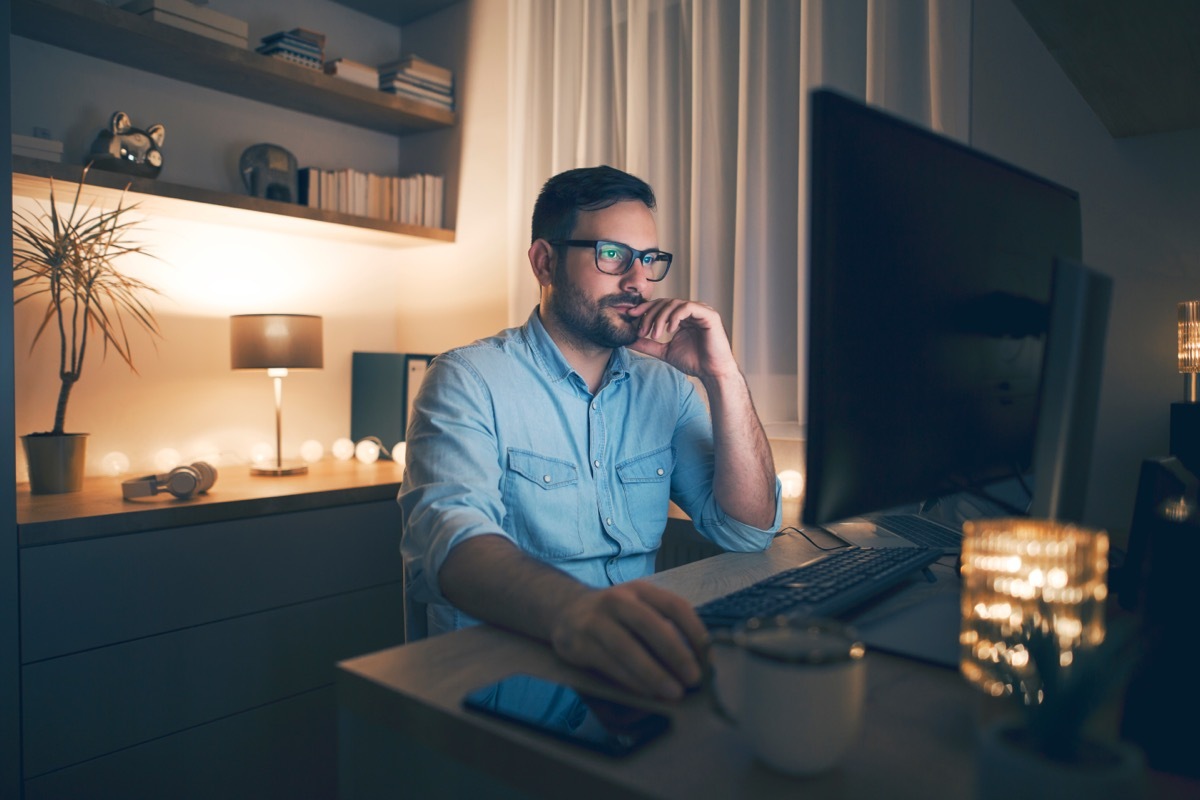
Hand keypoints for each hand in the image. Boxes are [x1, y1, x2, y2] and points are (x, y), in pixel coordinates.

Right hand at [549, 580, 709, 700]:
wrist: (564, 610)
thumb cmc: (614, 615)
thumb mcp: (638, 608)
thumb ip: (663, 626)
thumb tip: (698, 660)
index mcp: (640, 590)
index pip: (674, 606)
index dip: (695, 632)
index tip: (709, 658)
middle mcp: (617, 600)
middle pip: (651, 625)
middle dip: (676, 654)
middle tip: (694, 679)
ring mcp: (595, 620)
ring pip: (628, 648)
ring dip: (654, 673)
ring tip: (674, 692)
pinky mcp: (579, 643)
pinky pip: (609, 664)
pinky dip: (631, 680)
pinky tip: (648, 692)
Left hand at [626, 299, 738, 379]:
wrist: (712, 372)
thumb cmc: (693, 362)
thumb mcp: (664, 351)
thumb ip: (648, 344)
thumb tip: (628, 340)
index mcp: (682, 316)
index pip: (660, 305)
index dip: (645, 308)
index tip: (630, 315)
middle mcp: (692, 310)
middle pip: (665, 302)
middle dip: (650, 315)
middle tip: (642, 331)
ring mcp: (701, 311)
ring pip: (674, 304)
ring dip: (660, 318)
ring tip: (655, 335)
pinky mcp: (709, 314)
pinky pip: (688, 307)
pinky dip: (675, 317)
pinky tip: (669, 330)